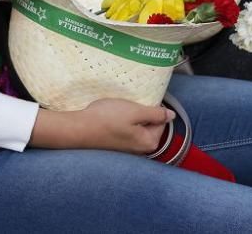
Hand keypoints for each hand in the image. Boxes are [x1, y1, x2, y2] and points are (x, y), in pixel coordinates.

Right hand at [30, 98, 174, 154]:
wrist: (79, 129)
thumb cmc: (107, 119)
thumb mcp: (135, 111)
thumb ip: (155, 114)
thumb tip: (171, 115)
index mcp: (149, 142)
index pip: (161, 121)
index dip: (152, 108)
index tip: (139, 101)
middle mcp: (140, 150)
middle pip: (149, 125)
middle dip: (141, 113)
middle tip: (128, 104)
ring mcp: (127, 149)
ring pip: (136, 127)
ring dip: (130, 117)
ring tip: (119, 110)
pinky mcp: (116, 145)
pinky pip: (125, 131)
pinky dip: (121, 122)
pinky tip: (111, 117)